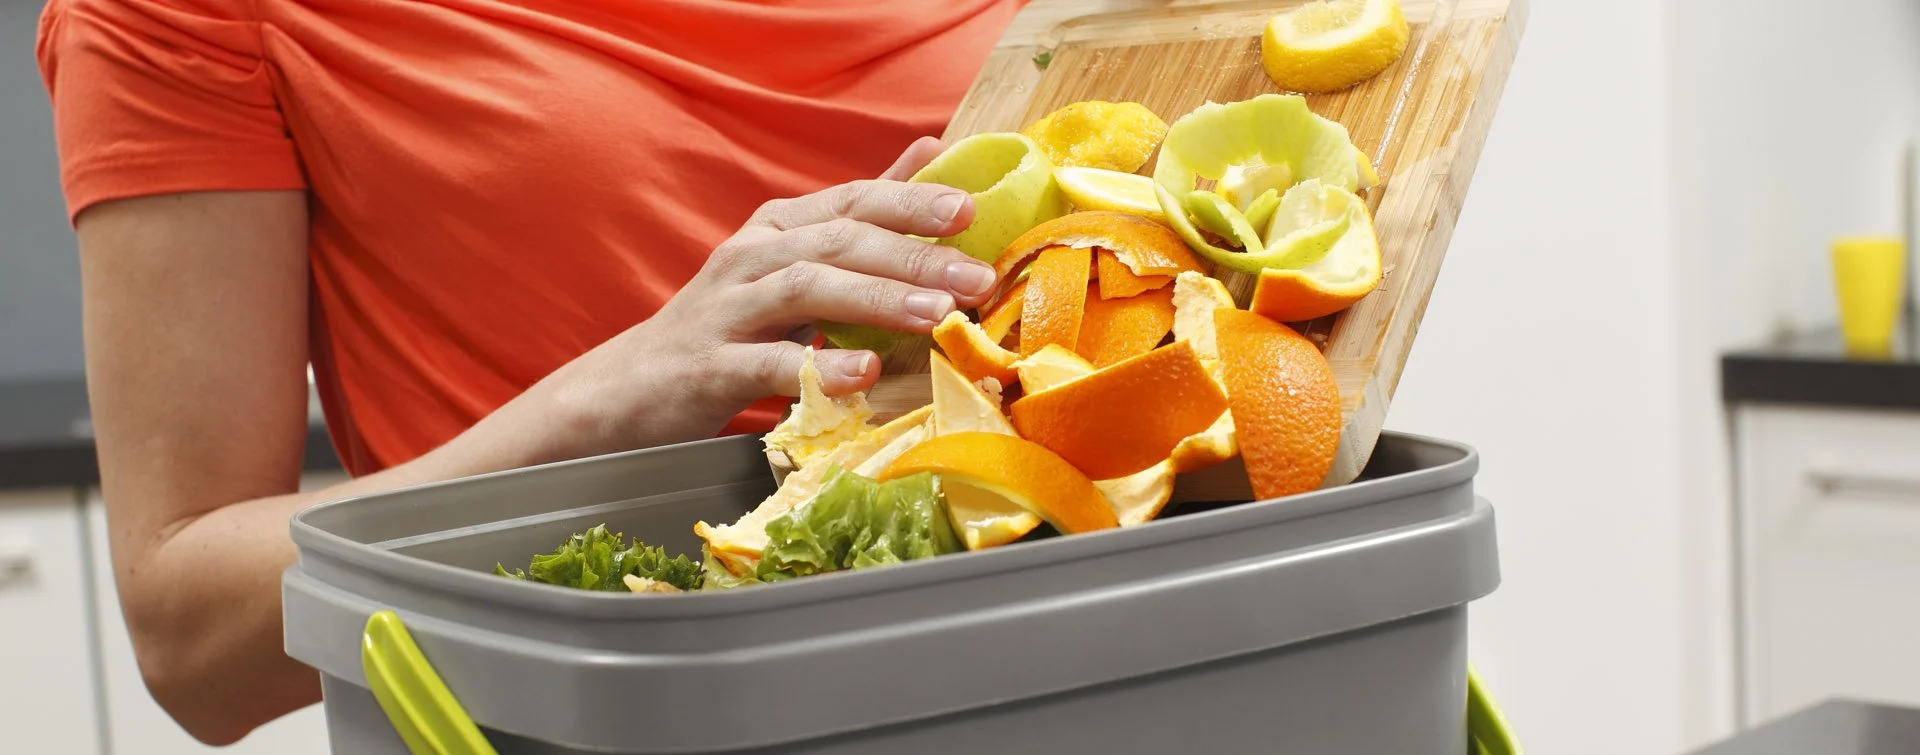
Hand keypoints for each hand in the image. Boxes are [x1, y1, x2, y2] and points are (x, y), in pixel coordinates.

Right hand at [542, 137, 999, 451]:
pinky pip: (769, 363)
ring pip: (806, 289)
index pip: (852, 202)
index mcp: (778, 228)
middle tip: (976, 277)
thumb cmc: (730, 326)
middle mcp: (752, 256)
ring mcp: (728, 309)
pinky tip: (864, 376)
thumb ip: (859, 214)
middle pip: (838, 241)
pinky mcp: (709, 366)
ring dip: (877, 299)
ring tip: (935, 316)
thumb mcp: (792, 262)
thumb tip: (928, 152)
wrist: (631, 388)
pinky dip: (819, 368)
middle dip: (913, 255)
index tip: (970, 210)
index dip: (911, 202)